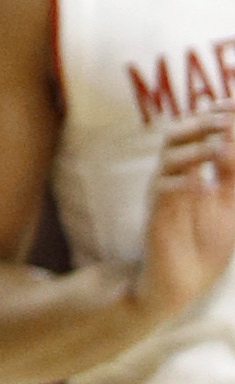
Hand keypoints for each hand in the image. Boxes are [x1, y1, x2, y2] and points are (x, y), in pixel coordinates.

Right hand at [135, 117, 234, 332]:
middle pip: (177, 133)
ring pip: (170, 157)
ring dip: (196, 149)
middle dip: (202, 122)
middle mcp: (174, 174)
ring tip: (220, 147)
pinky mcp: (156, 215)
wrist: (183, 281)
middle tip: (227, 119)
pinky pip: (163, 191)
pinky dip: (184, 184)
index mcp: (192, 167)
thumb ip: (233, 175)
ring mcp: (162, 192)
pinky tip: (204, 186)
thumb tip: (234, 141)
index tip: (232, 102)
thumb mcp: (230, 204)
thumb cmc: (206, 243)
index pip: (197, 129)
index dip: (213, 112)